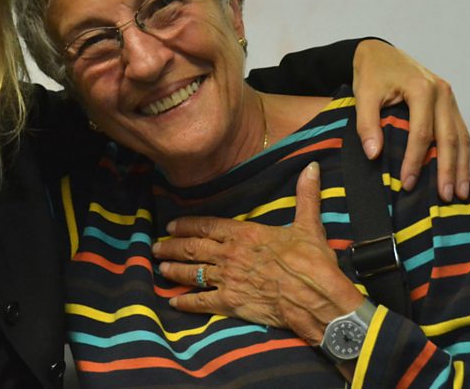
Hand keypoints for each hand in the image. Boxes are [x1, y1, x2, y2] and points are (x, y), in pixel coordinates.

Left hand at [154, 163, 361, 345]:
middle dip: (171, 247)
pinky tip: (174, 302)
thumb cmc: (312, 261)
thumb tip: (312, 166)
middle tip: (156, 247)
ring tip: (160, 269)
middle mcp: (230, 254)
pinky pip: (201, 302)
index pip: (207, 226)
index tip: (171, 226)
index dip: (187, 226)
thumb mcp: (309, 225)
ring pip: (192, 273)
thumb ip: (306, 195)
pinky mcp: (230, 303)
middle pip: (192, 248)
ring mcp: (227, 279)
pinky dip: (186, 302)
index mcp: (244, 234)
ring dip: (174, 271)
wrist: (314, 296)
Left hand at [352, 40, 469, 200]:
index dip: (415, 160)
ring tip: (460, 193)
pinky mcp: (450, 104)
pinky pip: (460, 131)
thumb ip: (366, 123)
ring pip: (461, 136)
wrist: (380, 53)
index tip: (406, 184)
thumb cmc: (371, 74)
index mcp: (422, 89)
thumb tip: (373, 155)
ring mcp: (449, 98)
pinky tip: (461, 173)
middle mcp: (442, 93)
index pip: (421, 133)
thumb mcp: (363, 94)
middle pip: (449, 137)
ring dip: (461, 166)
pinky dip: (461, 153)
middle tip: (446, 197)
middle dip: (448, 169)